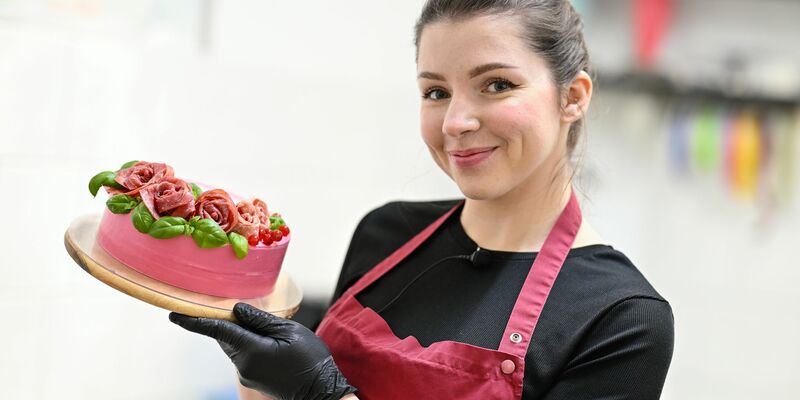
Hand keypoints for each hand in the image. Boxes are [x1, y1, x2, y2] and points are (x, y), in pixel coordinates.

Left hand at [169, 303, 356, 399]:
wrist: (321, 391)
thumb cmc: (310, 360)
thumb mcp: (290, 331)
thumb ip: (260, 320)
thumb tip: (238, 310)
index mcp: (252, 350)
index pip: (218, 330)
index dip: (194, 321)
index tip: (174, 314)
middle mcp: (243, 365)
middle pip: (225, 336)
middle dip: (224, 321)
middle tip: (227, 306)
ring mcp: (246, 375)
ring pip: (233, 345)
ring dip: (238, 332)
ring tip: (260, 325)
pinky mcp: (251, 379)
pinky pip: (242, 355)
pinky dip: (246, 343)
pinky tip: (264, 339)